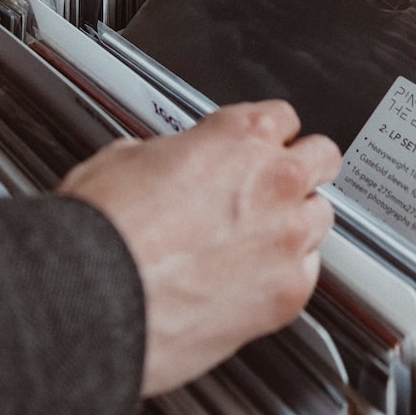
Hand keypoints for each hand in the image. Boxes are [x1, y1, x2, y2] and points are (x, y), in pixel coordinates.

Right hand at [58, 100, 339, 396]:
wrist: (94, 298)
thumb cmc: (103, 233)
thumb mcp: (125, 159)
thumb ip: (170, 155)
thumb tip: (169, 164)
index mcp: (239, 136)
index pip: (283, 116)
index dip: (265, 135)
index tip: (257, 149)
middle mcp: (275, 181)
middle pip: (321, 159)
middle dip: (298, 170)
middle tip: (268, 190)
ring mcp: (287, 238)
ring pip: (321, 217)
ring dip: (296, 223)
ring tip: (256, 241)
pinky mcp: (289, 293)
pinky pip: (308, 273)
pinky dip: (285, 275)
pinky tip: (251, 282)